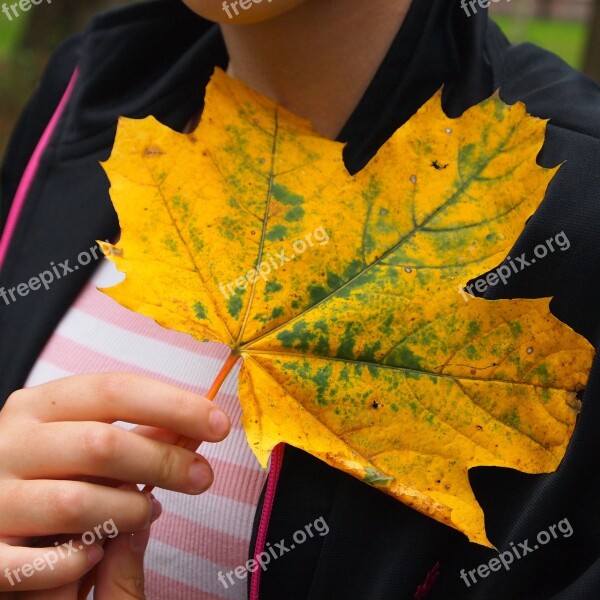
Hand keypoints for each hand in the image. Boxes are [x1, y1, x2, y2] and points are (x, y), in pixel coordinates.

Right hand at [0, 372, 230, 593]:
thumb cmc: (47, 472)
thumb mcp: (82, 441)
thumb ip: (132, 435)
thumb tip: (194, 426)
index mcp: (40, 406)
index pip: (116, 390)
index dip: (175, 405)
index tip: (218, 424)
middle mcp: (10, 443)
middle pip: (103, 444)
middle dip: (165, 462)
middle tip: (202, 477)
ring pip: (77, 502)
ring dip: (128, 511)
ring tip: (147, 512)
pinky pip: (39, 564)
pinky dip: (78, 561)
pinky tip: (95, 554)